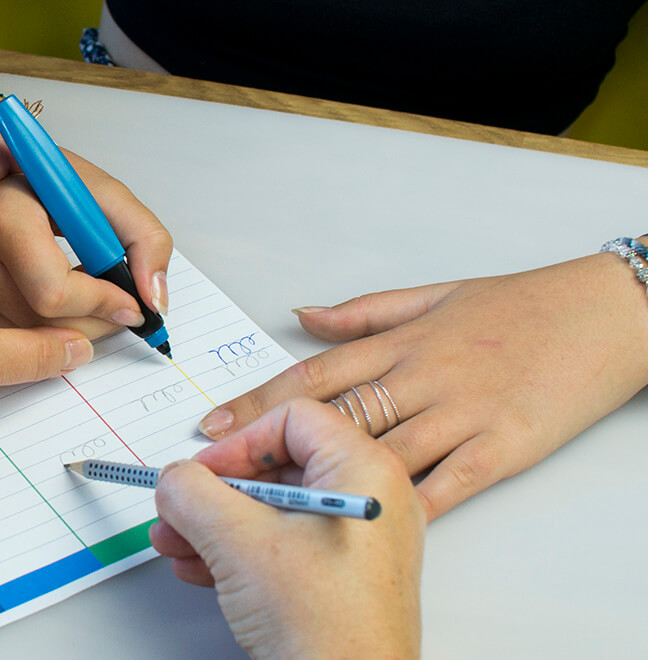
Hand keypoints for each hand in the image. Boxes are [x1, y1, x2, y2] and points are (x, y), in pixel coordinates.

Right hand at [0, 122, 172, 338]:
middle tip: (116, 305)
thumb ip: (144, 238)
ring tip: (84, 294)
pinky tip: (54, 302)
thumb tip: (153, 298)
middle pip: (45, 325)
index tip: (132, 304)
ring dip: (76, 330)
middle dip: (97, 322)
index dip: (103, 303)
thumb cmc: (42, 186)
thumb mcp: (101, 192)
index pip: (54, 291)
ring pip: (31, 343)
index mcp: (2, 214)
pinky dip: (46, 333)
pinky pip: (11, 345)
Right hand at [153, 399, 423, 658]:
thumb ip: (193, 494)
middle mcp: (370, 497)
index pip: (292, 418)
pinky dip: (240, 550)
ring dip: (217, 523)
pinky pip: (286, 543)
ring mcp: (360, 540)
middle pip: (279, 466)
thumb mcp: (238, 542)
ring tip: (179, 542)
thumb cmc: (328, 629)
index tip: (202, 471)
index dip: (237, 442)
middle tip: (182, 506)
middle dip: (216, 491)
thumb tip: (175, 479)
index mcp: (365, 470)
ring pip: (276, 509)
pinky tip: (201, 566)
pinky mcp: (344, 576)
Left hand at [197, 252, 647, 518]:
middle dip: (272, 448)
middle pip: (332, 418)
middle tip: (224, 475)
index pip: (313, 375)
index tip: (214, 425)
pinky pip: (445, 484)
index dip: (258, 402)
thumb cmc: (518, 307)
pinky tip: (363, 523)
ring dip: (323, 481)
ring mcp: (461, 415)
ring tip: (274, 507)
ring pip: (378, 452)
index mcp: (401, 343)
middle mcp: (422, 378)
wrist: (604, 317)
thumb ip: (363, 313)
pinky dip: (404, 504)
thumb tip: (300, 315)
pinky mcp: (501, 448)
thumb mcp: (434, 295)